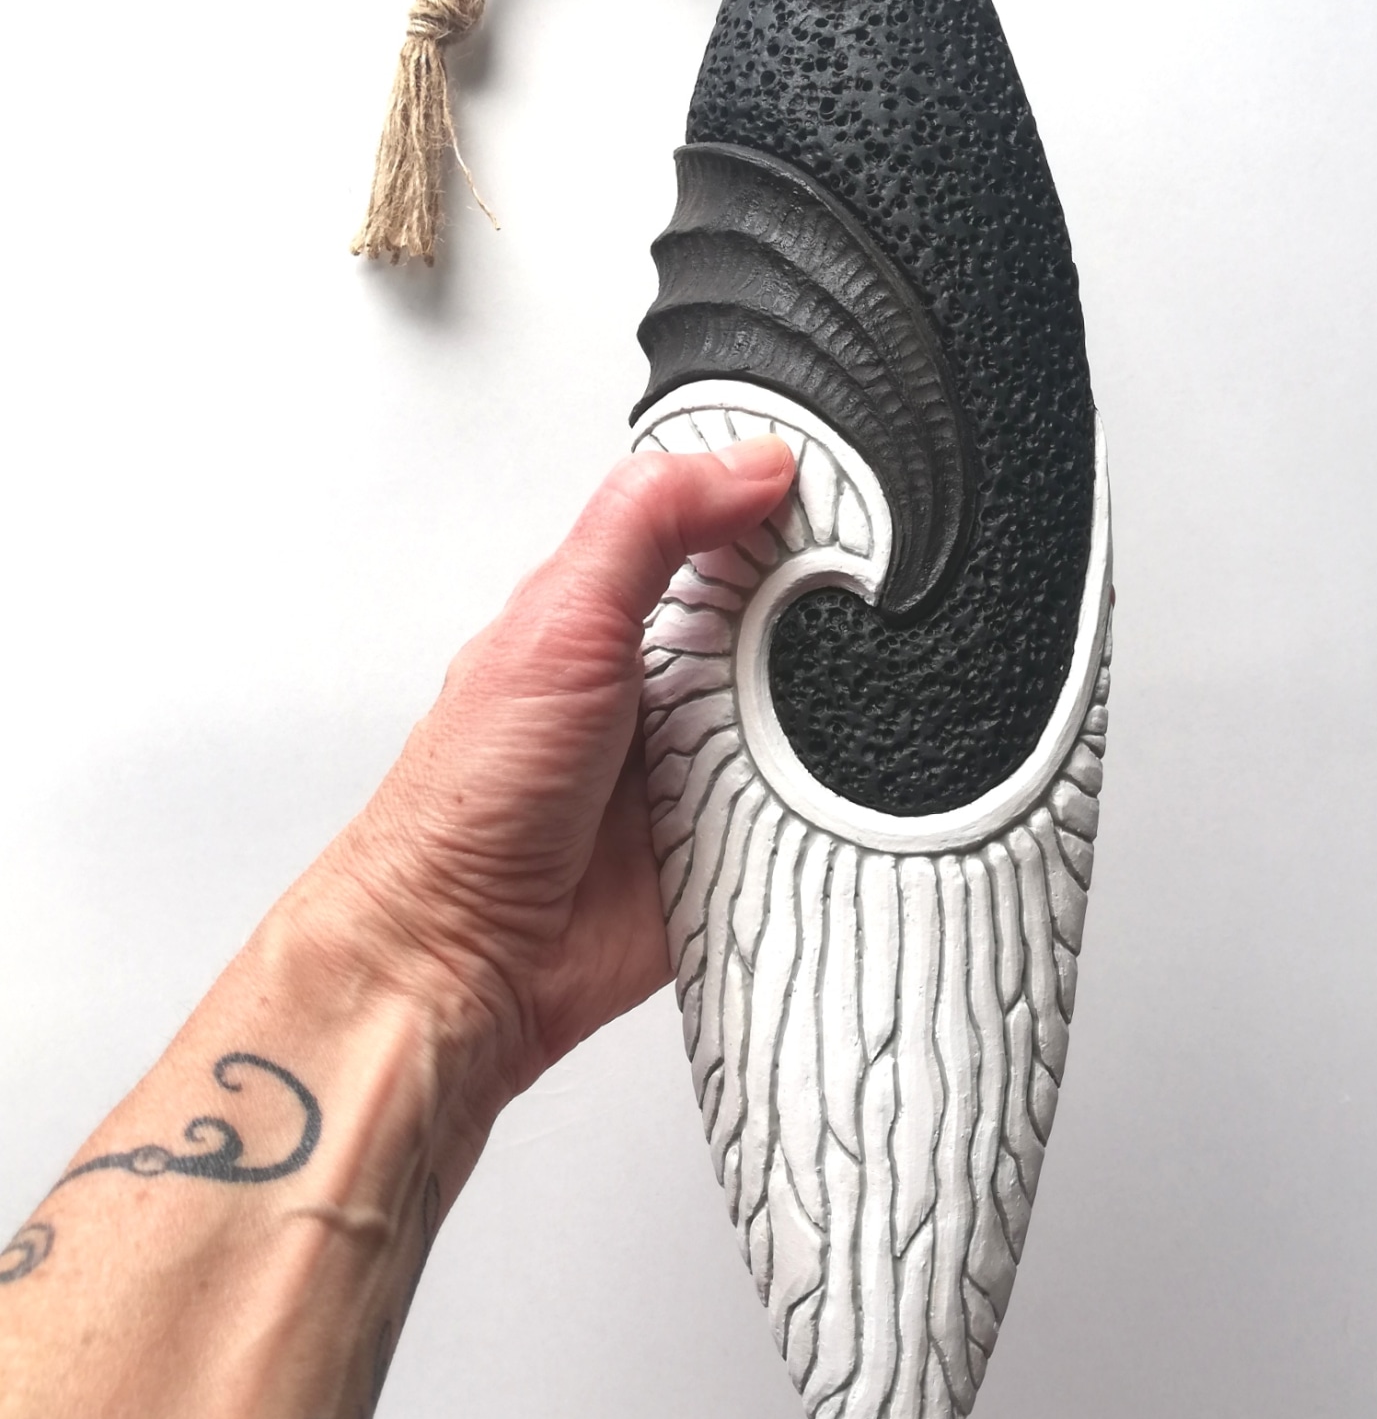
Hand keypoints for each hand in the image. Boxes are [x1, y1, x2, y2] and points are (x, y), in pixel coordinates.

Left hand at [282, 435, 793, 1144]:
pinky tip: (856, 797)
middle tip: (869, 623)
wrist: (464, 957)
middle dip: (842, 627)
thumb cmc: (472, 800)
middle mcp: (669, 687)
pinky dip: (841, 811)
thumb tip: (750, 461)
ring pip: (821, 722)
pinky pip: (822, 817)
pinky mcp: (741, 848)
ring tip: (857, 715)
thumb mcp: (560, 619)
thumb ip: (648, 523)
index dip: (798, 519)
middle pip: (798, 630)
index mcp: (623, 615)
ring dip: (846, 723)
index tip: (858, 510)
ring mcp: (710, 769)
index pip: (735, 537)